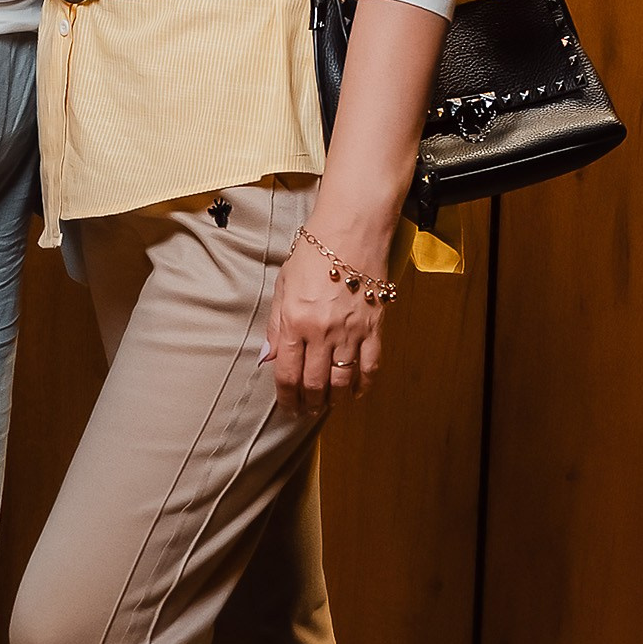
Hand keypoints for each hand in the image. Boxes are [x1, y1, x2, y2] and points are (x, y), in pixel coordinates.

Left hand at [260, 225, 387, 420]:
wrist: (351, 231)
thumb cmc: (314, 254)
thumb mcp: (283, 286)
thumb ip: (276, 326)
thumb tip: (267, 358)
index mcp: (295, 322)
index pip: (288, 373)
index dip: (287, 397)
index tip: (287, 407)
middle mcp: (322, 332)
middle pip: (314, 383)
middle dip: (308, 403)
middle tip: (306, 412)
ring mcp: (351, 331)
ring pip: (342, 380)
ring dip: (334, 399)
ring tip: (327, 405)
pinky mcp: (374, 327)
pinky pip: (370, 366)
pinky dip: (363, 385)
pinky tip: (356, 393)